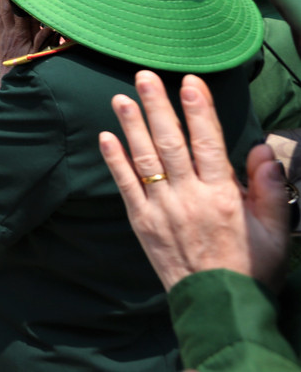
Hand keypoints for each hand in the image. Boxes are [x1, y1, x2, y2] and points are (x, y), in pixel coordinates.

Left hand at [0, 0, 54, 67]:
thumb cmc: (29, 65)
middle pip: (4, 12)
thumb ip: (43, 37)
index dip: (15, 1)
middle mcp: (9, 33)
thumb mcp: (39, 52)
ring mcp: (2, 38)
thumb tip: (51, 24)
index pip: (17, 13)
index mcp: (20, 34)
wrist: (12, 78)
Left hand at [100, 71, 289, 292]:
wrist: (219, 306)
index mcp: (223, 195)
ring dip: (131, 125)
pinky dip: (115, 160)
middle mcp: (189, 196)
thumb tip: (262, 150)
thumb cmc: (251, 266)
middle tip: (144, 75)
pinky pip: (125, 185)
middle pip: (170, 142)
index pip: (208, 142)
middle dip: (157, 106)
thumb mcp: (275, 230)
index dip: (198, 110)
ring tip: (121, 97)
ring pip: (145, 158)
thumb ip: (270, 189)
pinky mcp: (142, 222)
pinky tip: (106, 136)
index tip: (189, 81)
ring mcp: (162, 208)